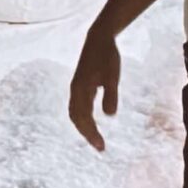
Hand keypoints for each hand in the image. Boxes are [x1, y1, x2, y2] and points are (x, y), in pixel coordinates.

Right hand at [68, 24, 121, 149]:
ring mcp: (75, 89)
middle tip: (100, 148)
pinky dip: (81, 119)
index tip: (101, 147)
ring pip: (74, 114)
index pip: (84, 118)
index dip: (92, 134)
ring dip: (83, 128)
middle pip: (76, 118)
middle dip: (87, 134)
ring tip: (94, 139)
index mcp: (82, 90)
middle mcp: (75, 91)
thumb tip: (109, 116)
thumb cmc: (107, 56)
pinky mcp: (78, 86)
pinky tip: (91, 123)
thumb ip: (110, 95)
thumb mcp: (112, 76)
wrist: (98, 39)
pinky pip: (76, 107)